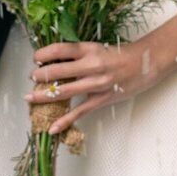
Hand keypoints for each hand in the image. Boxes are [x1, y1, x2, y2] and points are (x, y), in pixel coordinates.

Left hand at [25, 14, 176, 133]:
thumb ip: (78, 54)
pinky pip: (80, 111)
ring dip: (44, 95)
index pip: (61, 49)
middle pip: (59, 71)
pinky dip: (65, 121)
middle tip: (32, 77)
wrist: (145, 63)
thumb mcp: (98, 48)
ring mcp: (97, 84)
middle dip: (41, 75)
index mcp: (90, 49)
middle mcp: (92, 65)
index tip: (36, 57)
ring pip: (65, 91)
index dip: (45, 53)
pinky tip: (52, 128)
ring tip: (31, 97)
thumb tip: (55, 61)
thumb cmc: (120, 55)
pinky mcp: (102, 99)